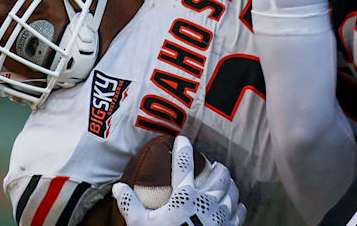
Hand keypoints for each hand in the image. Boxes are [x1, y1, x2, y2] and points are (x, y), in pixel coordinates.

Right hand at [112, 135, 246, 225]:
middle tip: (213, 165)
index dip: (183, 148)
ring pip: (232, 190)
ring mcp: (221, 215)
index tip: (182, 139)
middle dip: (217, 167)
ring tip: (224, 182)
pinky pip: (239, 211)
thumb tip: (117, 187)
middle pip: (220, 174)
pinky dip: (237, 205)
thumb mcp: (140, 224)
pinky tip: (233, 205)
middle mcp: (206, 201)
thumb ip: (130, 204)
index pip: (183, 164)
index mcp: (183, 197)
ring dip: (229, 184)